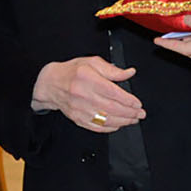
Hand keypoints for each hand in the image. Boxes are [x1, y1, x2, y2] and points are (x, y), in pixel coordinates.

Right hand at [30, 56, 145, 132]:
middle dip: (130, 113)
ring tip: (133, 119)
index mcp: (88, 78)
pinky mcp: (77, 118)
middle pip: (112, 108)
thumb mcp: (92, 63)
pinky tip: (118, 124)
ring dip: (123, 121)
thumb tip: (129, 73)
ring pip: (106, 119)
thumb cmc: (72, 72)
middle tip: (140, 113)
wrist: (50, 84)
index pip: (112, 92)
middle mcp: (83, 95)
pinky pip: (97, 127)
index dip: (128, 100)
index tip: (138, 103)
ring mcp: (80, 109)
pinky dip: (110, 128)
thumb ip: (112, 70)